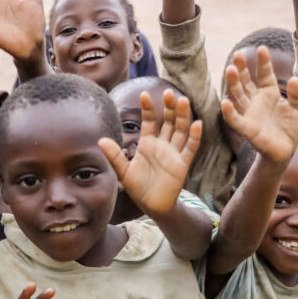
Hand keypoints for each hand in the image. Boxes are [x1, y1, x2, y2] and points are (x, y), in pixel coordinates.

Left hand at [100, 90, 201, 219]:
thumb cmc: (138, 188)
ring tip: (182, 100)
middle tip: (168, 92)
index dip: (147, 108)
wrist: (151, 206)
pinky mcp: (182, 164)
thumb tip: (100, 140)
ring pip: (180, 130)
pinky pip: (190, 148)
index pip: (149, 120)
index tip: (144, 94)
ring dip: (182, 116)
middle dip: (169, 107)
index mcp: (147, 143)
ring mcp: (174, 153)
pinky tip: (196, 123)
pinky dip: (195, 136)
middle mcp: (162, 144)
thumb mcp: (123, 171)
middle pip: (168, 121)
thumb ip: (114, 156)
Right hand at [221, 46, 297, 163]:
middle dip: (241, 69)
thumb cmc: (291, 129)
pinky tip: (225, 102)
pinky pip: (235, 119)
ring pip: (238, 96)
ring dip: (233, 84)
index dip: (263, 62)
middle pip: (246, 82)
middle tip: (237, 55)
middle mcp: (256, 101)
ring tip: (230, 70)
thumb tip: (295, 79)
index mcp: (269, 93)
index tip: (262, 48)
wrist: (286, 151)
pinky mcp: (247, 129)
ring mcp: (250, 114)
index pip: (265, 74)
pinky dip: (229, 112)